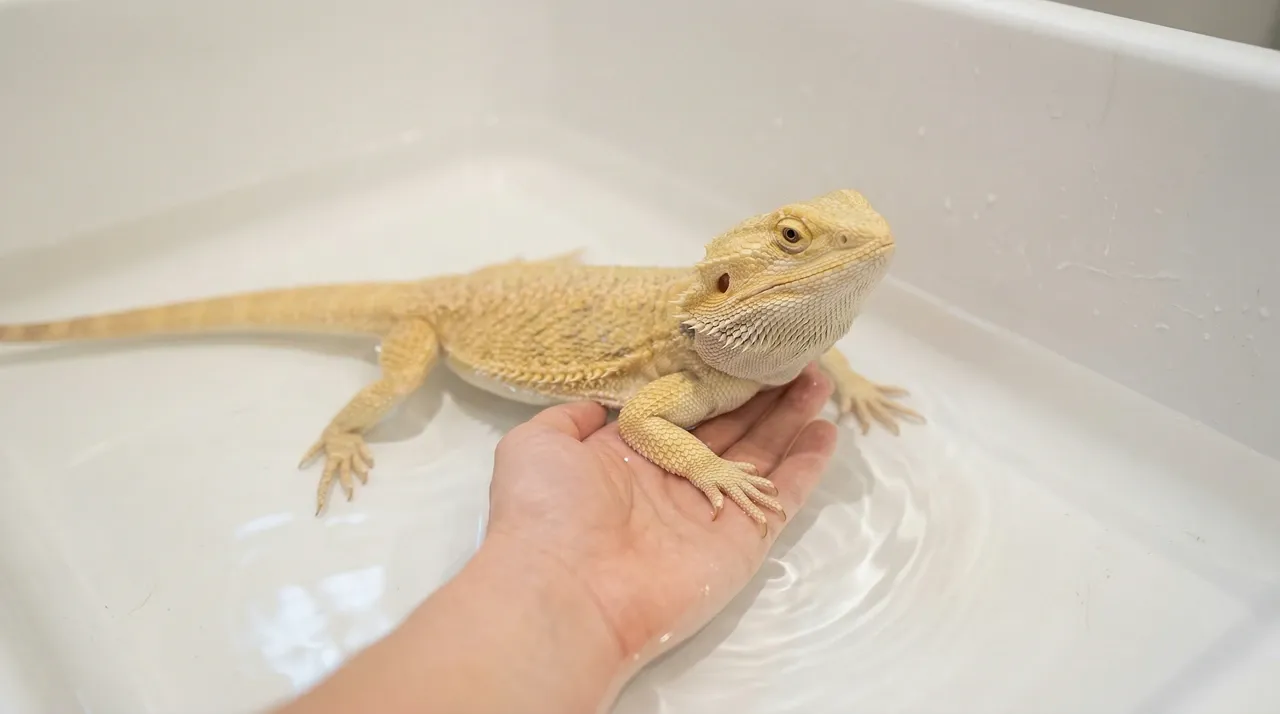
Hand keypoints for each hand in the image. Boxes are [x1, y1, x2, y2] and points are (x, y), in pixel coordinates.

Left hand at [485, 363, 837, 660]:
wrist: (565, 590)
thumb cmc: (546, 513)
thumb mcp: (538, 444)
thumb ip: (570, 419)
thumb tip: (598, 407)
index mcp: (627, 458)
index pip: (683, 412)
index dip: (712, 383)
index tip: (739, 350)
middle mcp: (671, 482)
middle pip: (729, 429)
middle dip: (761, 394)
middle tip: (793, 356)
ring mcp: (709, 513)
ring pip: (760, 458)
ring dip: (791, 419)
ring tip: (819, 379)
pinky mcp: (739, 542)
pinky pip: (780, 499)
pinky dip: (806, 467)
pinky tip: (826, 431)